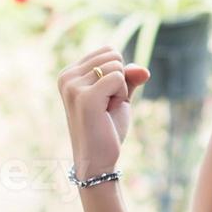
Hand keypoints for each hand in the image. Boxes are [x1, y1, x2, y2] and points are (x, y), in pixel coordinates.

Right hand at [57, 46, 149, 175]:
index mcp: (68, 73)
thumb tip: (144, 70)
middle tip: (106, 106)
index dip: (117, 74)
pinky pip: (118, 78)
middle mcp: (66, 76)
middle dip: (119, 80)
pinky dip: (121, 95)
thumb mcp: (119, 95)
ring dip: (120, 90)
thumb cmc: (106, 128)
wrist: (97, 160)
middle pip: (113, 55)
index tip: (104, 98)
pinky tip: (107, 112)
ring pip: (116, 66)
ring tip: (105, 110)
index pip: (108, 50)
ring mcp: (73, 86)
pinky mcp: (85, 97)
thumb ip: (128, 76)